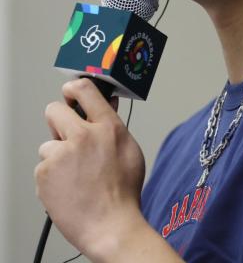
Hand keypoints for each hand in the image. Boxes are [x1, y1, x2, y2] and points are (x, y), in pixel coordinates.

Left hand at [35, 78, 145, 259]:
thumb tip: (106, 105)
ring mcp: (61, 155)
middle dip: (58, 120)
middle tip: (66, 135)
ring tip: (74, 173)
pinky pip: (43, 167)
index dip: (73, 87)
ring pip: (48, 144)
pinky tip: (67, 186)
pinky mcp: (45, 174)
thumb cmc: (123, 191)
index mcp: (107, 127)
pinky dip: (51, 175)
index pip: (85, 90)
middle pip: (55, 110)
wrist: (109, 225)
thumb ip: (114, 125)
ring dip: (57, 155)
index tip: (70, 91)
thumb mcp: (130, 149)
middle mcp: (83, 136)